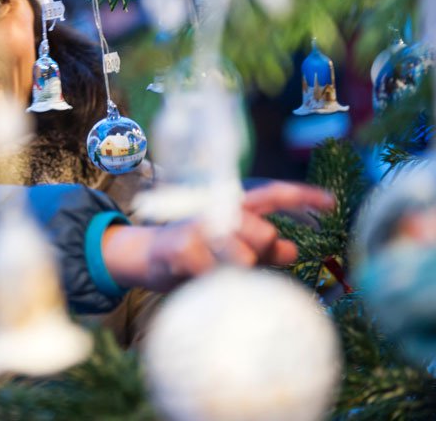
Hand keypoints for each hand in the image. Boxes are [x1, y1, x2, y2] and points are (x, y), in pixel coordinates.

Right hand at [102, 181, 333, 292]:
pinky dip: (210, 282)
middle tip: (240, 263)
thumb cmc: (193, 252)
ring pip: (242, 257)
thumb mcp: (230, 247)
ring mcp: (197, 227)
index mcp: (230, 206)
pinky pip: (214, 273)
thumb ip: (262, 248)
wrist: (144, 256)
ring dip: (233, 273)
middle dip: (261, 254)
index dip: (303, 196)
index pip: (272, 194)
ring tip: (212, 272)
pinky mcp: (181, 248)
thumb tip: (293, 249)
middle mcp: (215, 209)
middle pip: (264, 233)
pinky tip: (197, 279)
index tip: (333, 203)